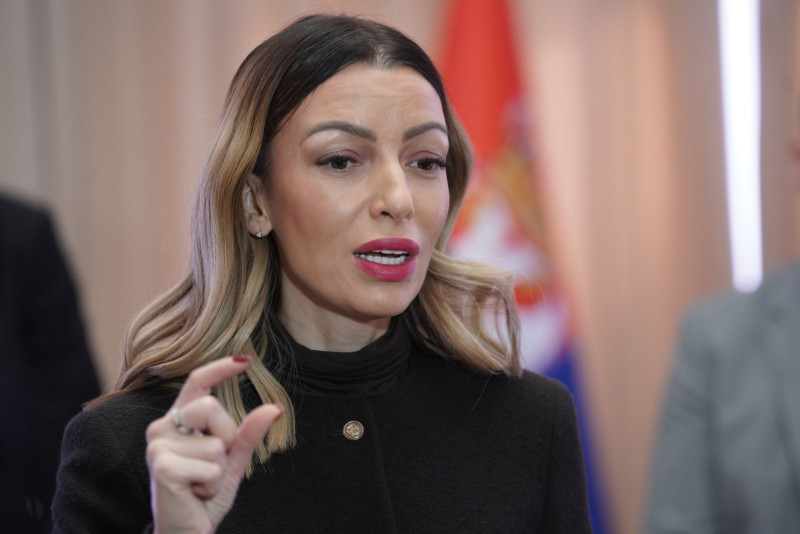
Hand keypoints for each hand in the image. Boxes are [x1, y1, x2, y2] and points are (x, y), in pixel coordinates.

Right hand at [146, 355, 282, 533]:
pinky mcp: (162, 467)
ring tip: (200, 484)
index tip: (246, 359)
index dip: (220, 367)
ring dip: (219, 470)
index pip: (197, 382)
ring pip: (216, 443)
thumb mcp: (231, 461)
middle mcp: (161, 428)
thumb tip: (275, 408)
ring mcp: (158, 447)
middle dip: (226, 438)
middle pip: (211, 407)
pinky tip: (195, 494)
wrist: (186, 532)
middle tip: (213, 466)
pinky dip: (213, 485)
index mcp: (177, 422)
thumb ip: (248, 434)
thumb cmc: (203, 496)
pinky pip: (211, 467)